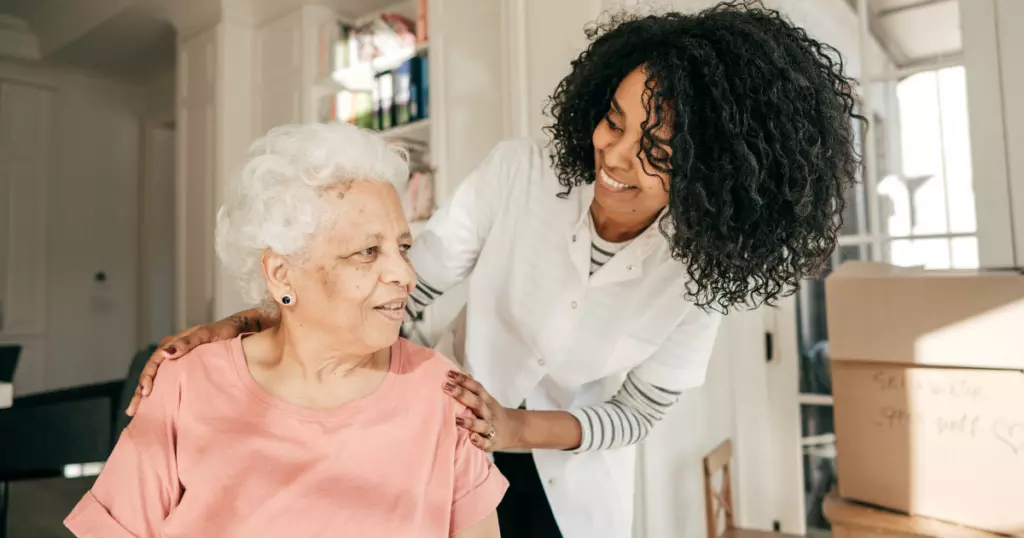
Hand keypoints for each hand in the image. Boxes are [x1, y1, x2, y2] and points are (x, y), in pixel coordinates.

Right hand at [125, 314, 255, 415]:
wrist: (239, 332)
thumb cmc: (224, 332)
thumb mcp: (207, 335)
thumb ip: (188, 342)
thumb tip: (166, 353)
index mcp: (172, 343)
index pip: (153, 362)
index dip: (147, 377)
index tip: (146, 392)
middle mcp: (171, 353)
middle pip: (150, 374)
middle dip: (140, 392)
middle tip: (132, 410)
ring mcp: (177, 364)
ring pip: (158, 381)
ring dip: (146, 396)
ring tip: (136, 414)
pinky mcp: (185, 372)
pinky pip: (169, 384)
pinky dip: (161, 396)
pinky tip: (156, 410)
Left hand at [444, 371, 521, 451]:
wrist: (515, 430)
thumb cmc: (492, 413)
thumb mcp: (486, 399)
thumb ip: (472, 389)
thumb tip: (456, 374)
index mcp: (487, 401)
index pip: (476, 388)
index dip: (464, 380)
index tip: (449, 374)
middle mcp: (489, 413)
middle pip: (477, 402)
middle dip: (462, 394)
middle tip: (447, 387)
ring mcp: (491, 428)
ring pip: (482, 424)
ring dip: (470, 422)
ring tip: (457, 419)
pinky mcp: (492, 443)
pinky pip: (486, 443)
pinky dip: (479, 441)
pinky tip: (472, 438)